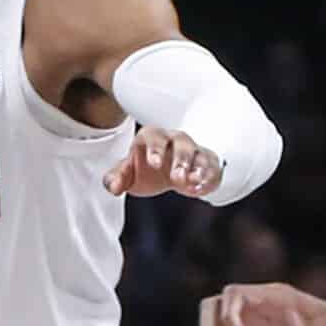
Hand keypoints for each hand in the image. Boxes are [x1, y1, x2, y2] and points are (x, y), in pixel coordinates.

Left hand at [104, 125, 221, 199]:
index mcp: (152, 139)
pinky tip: (200, 188)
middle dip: (180, 160)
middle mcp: (175, 141)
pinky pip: (212, 166)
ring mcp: (193, 151)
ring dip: (197, 168)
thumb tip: (114, 187)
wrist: (166, 173)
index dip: (154, 148)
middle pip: (181, 143)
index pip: (153, 136)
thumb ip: (115, 178)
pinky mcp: (207, 163)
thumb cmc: (144, 169)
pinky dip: (208, 177)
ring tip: (193, 182)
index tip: (154, 163)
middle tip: (177, 178)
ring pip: (199, 153)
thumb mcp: (127, 174)